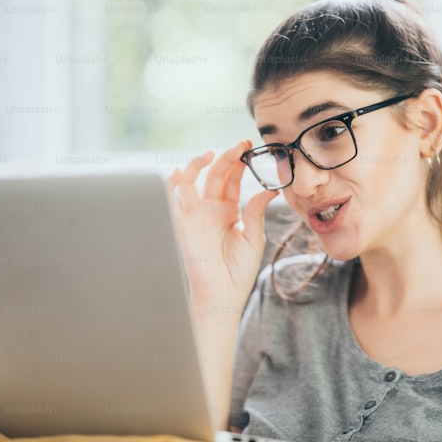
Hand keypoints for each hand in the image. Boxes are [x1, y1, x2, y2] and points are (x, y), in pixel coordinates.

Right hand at [168, 140, 278, 310]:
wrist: (221, 296)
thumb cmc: (238, 272)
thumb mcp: (253, 239)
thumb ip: (256, 213)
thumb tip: (270, 190)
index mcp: (228, 211)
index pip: (232, 179)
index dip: (239, 163)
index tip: (249, 148)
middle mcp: (210, 209)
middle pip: (215, 174)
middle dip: (226, 157)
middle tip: (239, 145)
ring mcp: (194, 214)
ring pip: (191, 179)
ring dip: (198, 163)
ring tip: (212, 153)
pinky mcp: (180, 223)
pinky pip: (171, 197)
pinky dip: (173, 182)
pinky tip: (183, 172)